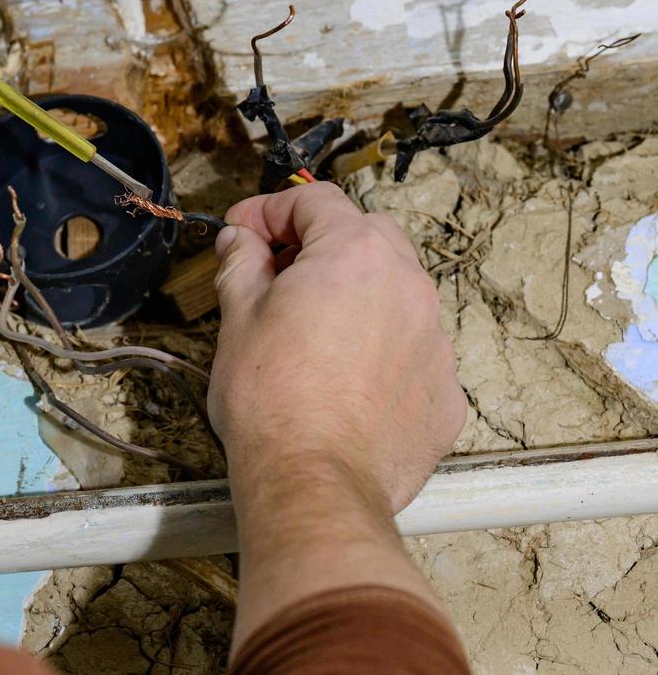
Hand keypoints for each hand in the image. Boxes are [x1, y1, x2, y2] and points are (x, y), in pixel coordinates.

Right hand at [211, 182, 465, 512]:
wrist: (314, 483)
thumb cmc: (271, 398)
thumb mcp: (238, 316)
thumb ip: (242, 261)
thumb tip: (240, 239)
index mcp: (355, 253)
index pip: (315, 200)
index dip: (270, 210)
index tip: (244, 233)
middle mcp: (407, 284)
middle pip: (365, 234)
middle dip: (321, 243)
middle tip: (278, 273)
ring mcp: (435, 338)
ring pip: (395, 290)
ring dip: (357, 293)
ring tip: (313, 330)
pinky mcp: (447, 390)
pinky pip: (413, 347)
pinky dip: (383, 348)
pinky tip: (348, 379)